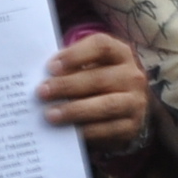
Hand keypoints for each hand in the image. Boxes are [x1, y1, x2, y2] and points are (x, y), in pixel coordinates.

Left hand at [38, 32, 150, 152]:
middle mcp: (132, 76)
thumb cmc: (97, 81)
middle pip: (99, 78)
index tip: (51, 67)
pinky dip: (86, 131)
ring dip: (75, 110)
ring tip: (50, 114)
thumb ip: (70, 66)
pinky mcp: (131, 127)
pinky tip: (67, 131)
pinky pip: (108, 130)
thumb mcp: (89, 66)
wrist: (124, 108)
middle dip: (67, 85)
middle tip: (42, 92)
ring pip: (105, 105)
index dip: (75, 55)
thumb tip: (43, 76)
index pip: (101, 46)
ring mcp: (135, 102)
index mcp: (120, 53)